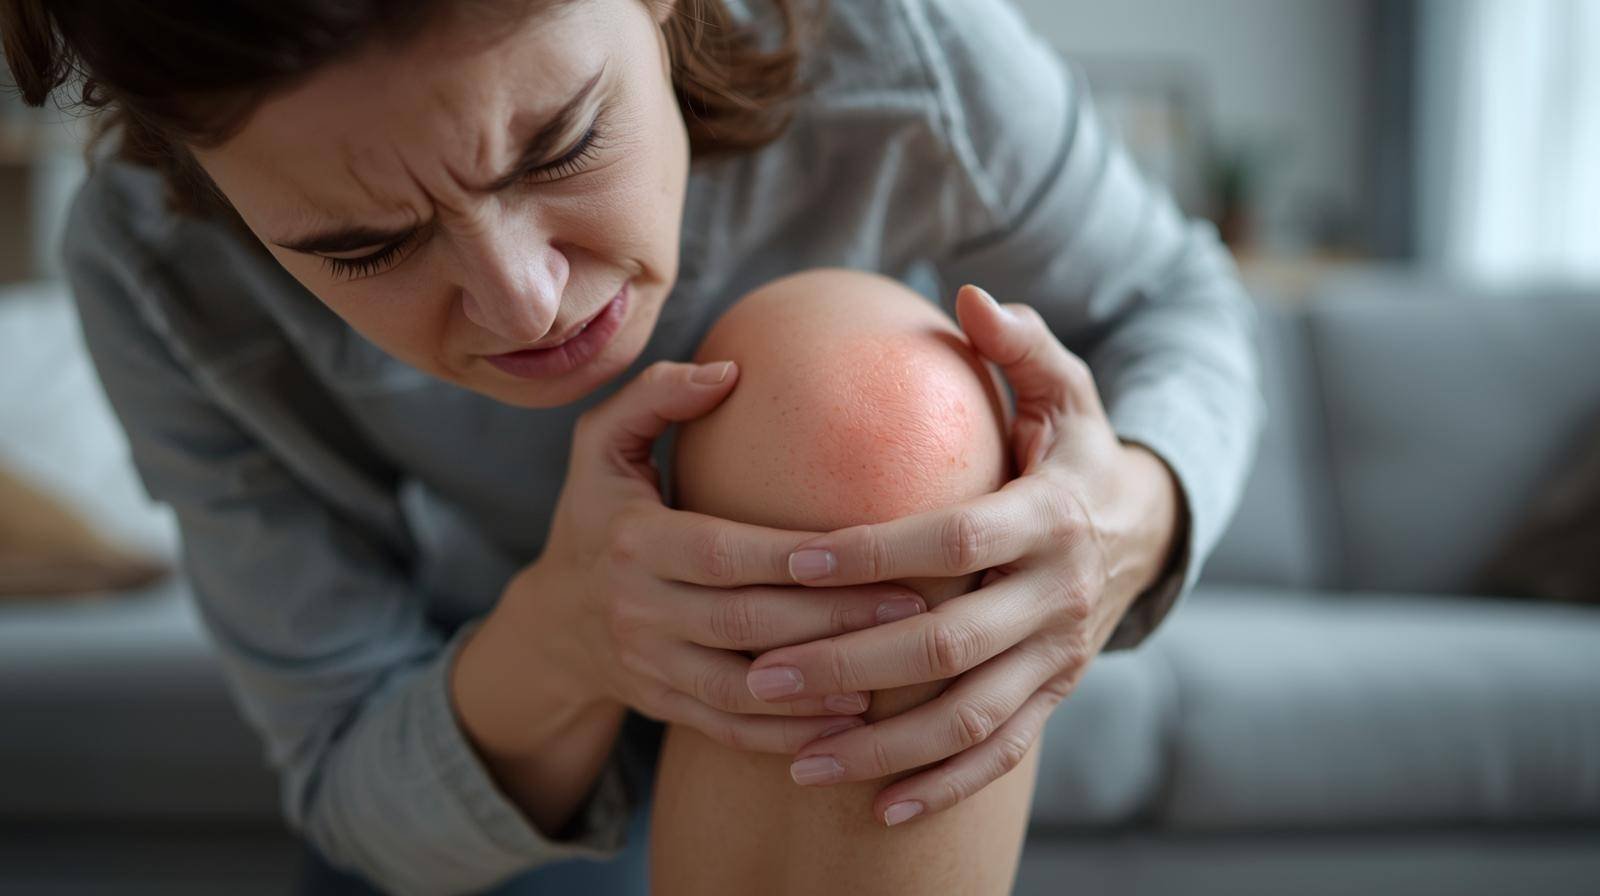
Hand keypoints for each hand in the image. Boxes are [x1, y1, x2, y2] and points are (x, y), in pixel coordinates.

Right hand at [490, 359, 929, 756]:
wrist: (551, 622)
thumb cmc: (598, 515)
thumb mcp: (600, 446)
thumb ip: (656, 396)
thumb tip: (729, 369)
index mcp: (633, 541)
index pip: (724, 552)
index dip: (793, 557)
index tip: (868, 547)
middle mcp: (638, 609)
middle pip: (745, 621)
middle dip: (830, 618)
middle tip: (911, 607)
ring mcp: (649, 666)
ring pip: (740, 687)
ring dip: (816, 686)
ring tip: (889, 675)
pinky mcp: (662, 706)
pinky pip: (729, 728)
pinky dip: (787, 734)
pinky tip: (848, 724)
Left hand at [746, 285, 1184, 824]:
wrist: (1149, 531)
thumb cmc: (1078, 451)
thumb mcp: (1067, 388)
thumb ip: (1021, 344)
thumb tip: (969, 296)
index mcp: (1050, 517)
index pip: (953, 541)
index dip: (874, 553)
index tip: (794, 560)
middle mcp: (1056, 596)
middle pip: (947, 645)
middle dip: (849, 666)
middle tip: (761, 672)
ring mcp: (1057, 657)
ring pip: (968, 717)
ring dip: (881, 747)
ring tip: (796, 758)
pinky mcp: (1054, 697)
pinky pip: (998, 755)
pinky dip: (940, 786)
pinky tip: (876, 807)